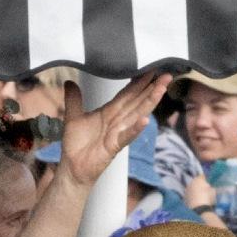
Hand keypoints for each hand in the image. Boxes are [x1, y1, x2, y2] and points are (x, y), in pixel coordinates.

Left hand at [55, 67, 170, 190]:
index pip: (127, 94)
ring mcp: (117, 133)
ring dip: (150, 102)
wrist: (72, 168)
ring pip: (136, 114)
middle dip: (151, 88)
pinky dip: (135, 129)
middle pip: (137, 101)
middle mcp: (116, 121)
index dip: (138, 82)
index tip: (151, 69)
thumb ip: (74, 99)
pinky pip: (126, 136)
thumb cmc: (76, 145)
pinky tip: (145, 120)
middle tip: (166, 74)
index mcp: (109, 112)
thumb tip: (69, 82)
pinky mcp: (113, 147)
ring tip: (162, 89)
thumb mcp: (73, 117)